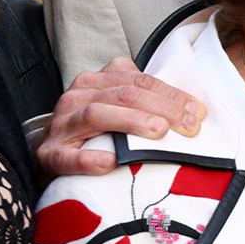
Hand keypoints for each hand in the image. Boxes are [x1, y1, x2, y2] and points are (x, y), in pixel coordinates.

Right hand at [37, 57, 205, 179]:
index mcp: (96, 82)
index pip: (139, 81)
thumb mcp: (113, 107)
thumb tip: (190, 109)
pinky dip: (89, 159)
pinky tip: (110, 162)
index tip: (197, 112)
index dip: (171, 94)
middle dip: (162, 108)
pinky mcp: (49, 155)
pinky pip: (68, 156)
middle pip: (125, 94)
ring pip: (97, 114)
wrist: (46, 155)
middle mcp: (78, 97)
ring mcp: (62, 125)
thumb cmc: (89, 132)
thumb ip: (143, 100)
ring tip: (158, 132)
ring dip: (131, 121)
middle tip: (189, 126)